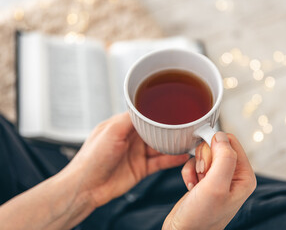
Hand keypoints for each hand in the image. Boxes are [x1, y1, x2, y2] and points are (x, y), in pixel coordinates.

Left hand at [64, 112, 188, 207]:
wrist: (87, 187)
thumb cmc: (92, 158)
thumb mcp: (111, 131)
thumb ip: (129, 119)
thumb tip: (145, 107)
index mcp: (122, 125)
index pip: (144, 114)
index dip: (158, 112)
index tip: (173, 108)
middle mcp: (131, 138)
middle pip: (156, 130)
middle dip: (169, 128)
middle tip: (186, 124)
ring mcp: (137, 153)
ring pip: (161, 146)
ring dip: (174, 143)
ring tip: (189, 139)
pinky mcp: (142, 168)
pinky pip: (161, 162)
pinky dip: (172, 159)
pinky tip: (182, 156)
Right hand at [163, 132, 255, 229]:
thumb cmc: (201, 217)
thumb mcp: (215, 186)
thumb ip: (223, 158)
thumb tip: (220, 135)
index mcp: (244, 176)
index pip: (230, 142)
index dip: (214, 147)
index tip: (206, 164)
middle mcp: (234, 176)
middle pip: (216, 146)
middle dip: (204, 159)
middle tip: (203, 176)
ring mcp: (219, 178)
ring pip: (204, 154)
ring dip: (195, 167)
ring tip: (197, 184)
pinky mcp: (205, 180)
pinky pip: (194, 163)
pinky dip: (189, 172)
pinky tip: (191, 187)